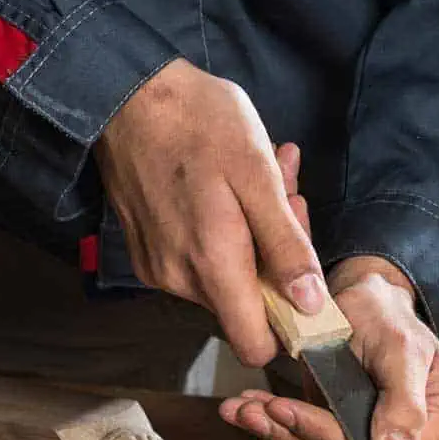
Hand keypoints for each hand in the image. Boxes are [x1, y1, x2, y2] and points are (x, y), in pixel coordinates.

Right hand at [95, 59, 326, 365]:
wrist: (126, 94)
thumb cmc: (198, 122)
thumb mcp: (258, 175)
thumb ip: (286, 247)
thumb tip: (312, 305)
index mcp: (212, 266)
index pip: (256, 346)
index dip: (288, 325)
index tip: (302, 278)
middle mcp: (180, 280)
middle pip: (247, 306)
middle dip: (277, 259)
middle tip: (287, 193)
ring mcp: (159, 268)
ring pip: (226, 279)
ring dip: (254, 238)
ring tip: (260, 177)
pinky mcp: (147, 252)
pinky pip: (198, 261)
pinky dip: (223, 232)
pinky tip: (226, 187)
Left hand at [220, 254, 438, 439]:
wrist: (366, 308)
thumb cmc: (387, 318)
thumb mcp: (399, 348)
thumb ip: (403, 405)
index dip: (332, 436)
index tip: (283, 409)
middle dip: (298, 435)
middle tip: (250, 408)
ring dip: (284, 437)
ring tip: (245, 409)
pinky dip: (287, 435)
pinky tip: (257, 414)